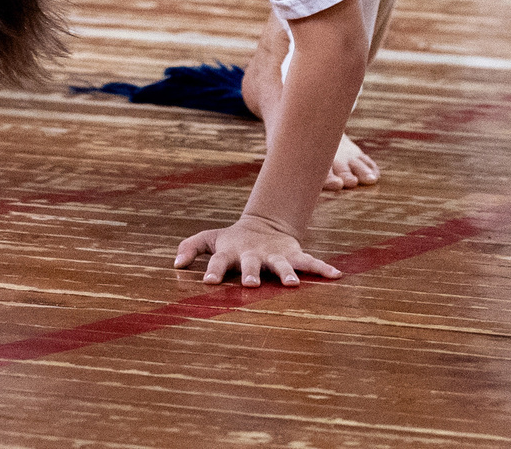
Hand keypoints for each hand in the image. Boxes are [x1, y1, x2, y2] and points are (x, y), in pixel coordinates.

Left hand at [175, 212, 340, 286]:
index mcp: (231, 252)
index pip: (218, 261)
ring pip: (281, 264)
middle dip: (251, 274)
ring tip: (292, 284)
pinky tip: (335, 276)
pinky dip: (322, 268)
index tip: (207, 281)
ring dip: (286, 273)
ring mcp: (274, 255)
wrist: (264, 224)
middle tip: (250, 284)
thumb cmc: (231, 240)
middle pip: (251, 264)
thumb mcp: (210, 238)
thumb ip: (190, 247)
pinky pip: (309, 262)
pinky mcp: (293, 254)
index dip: (213, 270)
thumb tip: (175, 264)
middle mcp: (253, 254)